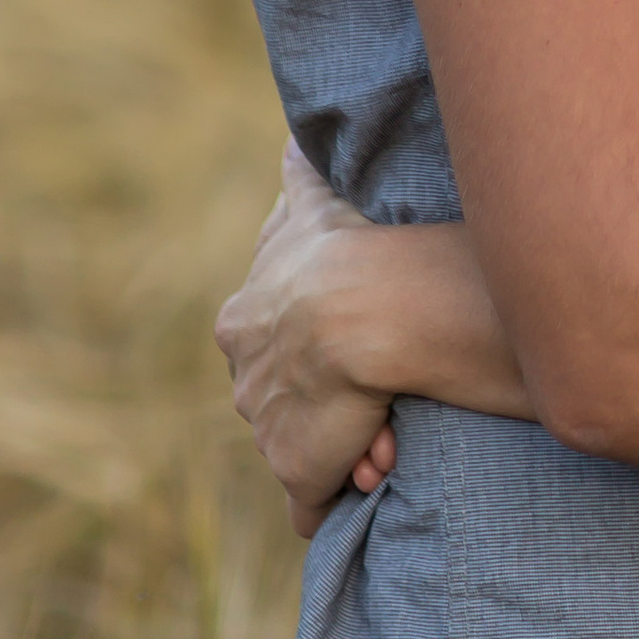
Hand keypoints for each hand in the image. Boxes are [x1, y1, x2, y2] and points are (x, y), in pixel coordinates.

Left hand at [213, 144, 398, 538]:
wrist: (358, 309)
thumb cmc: (344, 248)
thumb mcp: (312, 202)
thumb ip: (300, 178)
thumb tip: (294, 139)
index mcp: (242, 326)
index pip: (271, 349)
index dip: (313, 350)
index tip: (355, 346)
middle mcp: (246, 385)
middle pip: (284, 403)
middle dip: (332, 401)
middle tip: (382, 386)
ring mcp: (269, 434)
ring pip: (309, 447)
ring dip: (350, 441)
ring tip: (396, 420)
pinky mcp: (298, 474)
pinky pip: (317, 499)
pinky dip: (339, 492)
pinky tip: (376, 468)